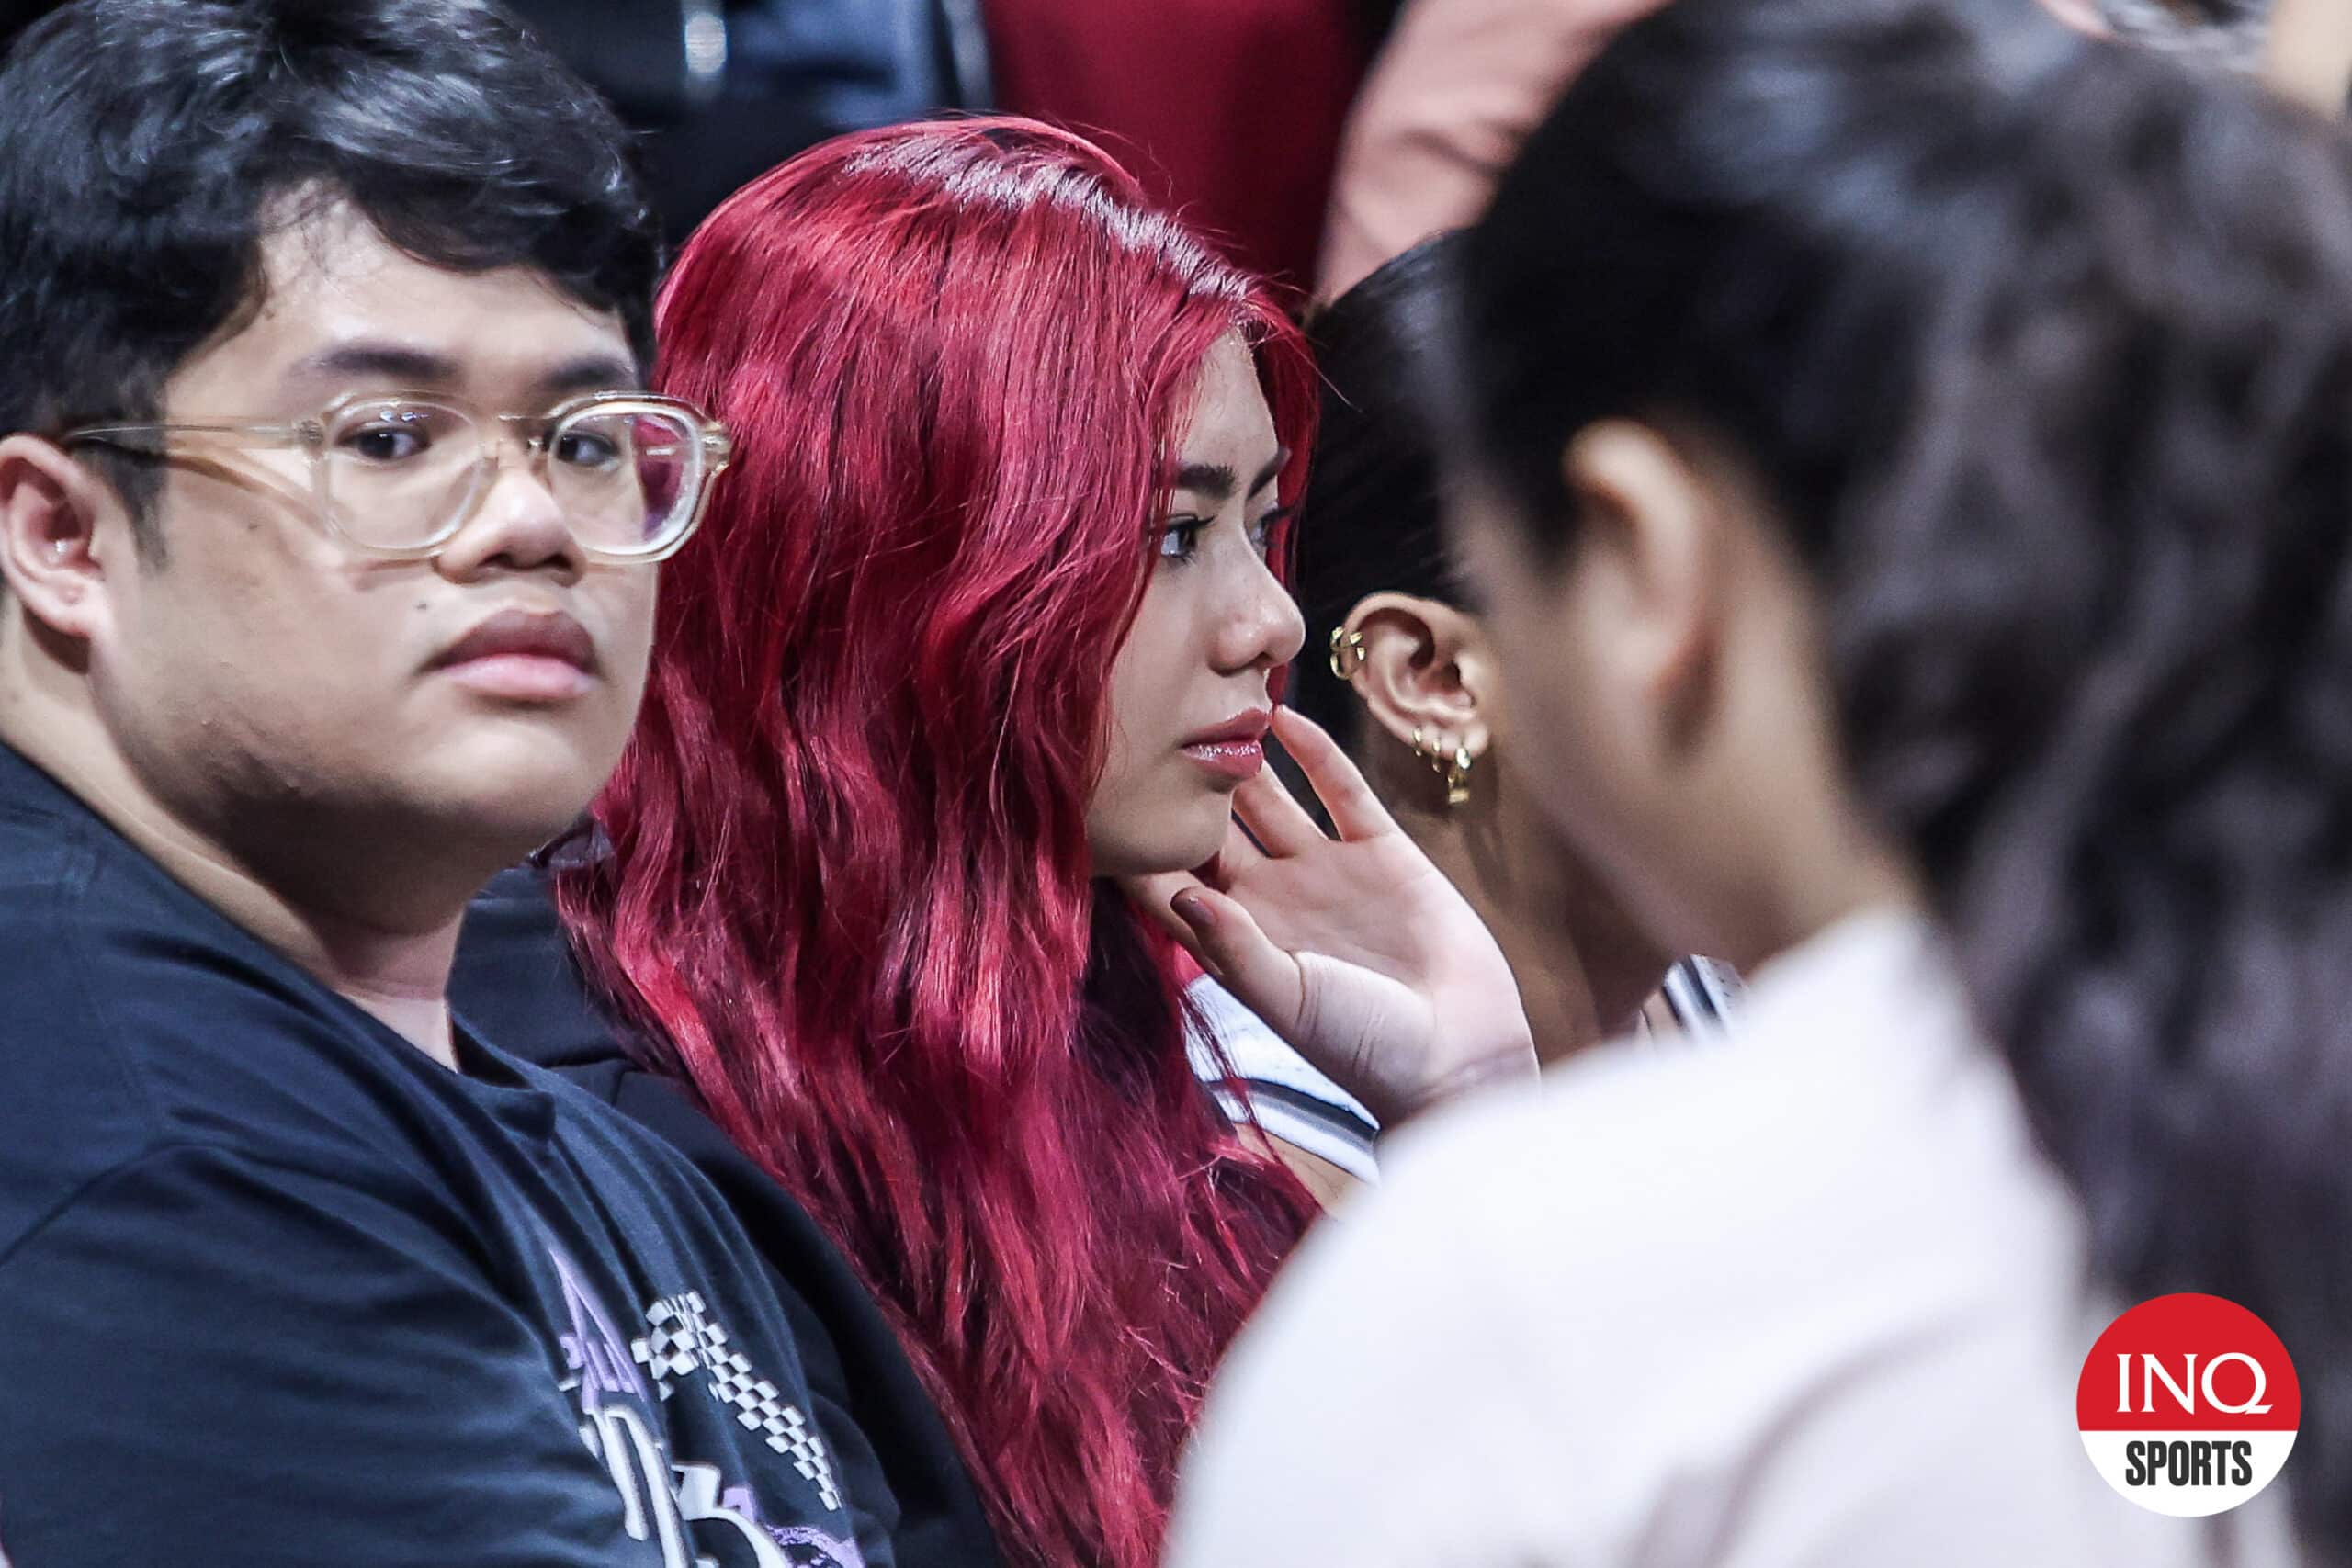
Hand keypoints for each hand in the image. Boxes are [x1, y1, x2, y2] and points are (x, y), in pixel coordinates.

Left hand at [1124, 706, 1536, 1127]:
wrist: (1459, 1054)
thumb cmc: (1362, 1046)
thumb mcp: (1287, 999)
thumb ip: (1234, 946)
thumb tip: (1181, 892)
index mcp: (1237, 939)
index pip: (1171, 883)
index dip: (1139, 847)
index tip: (1098, 799)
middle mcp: (1273, 899)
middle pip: (1213, 828)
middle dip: (1182, 787)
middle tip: (1149, 728)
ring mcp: (1326, 871)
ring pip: (1270, 799)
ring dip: (1241, 760)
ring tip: (1208, 704)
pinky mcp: (1381, 851)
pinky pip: (1340, 790)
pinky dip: (1314, 752)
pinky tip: (1282, 716)